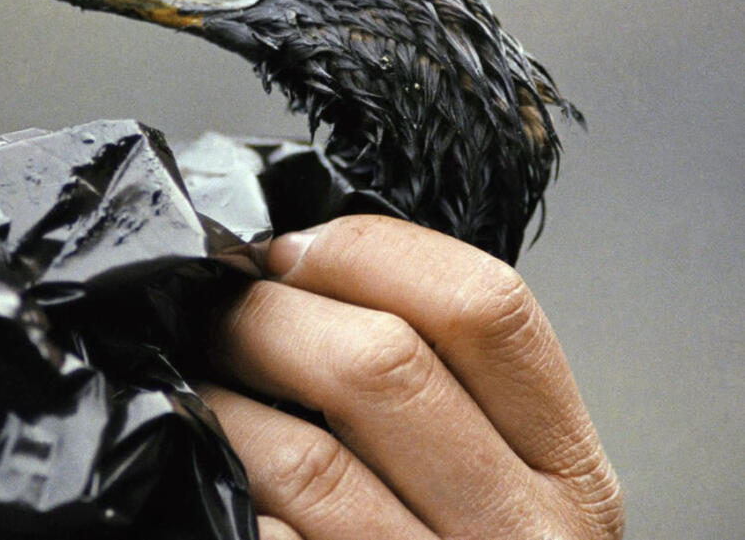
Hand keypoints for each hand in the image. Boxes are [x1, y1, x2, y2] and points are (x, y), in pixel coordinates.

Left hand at [201, 215, 623, 539]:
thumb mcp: (505, 481)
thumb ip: (448, 391)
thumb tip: (305, 269)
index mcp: (569, 471)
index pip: (487, 306)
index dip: (366, 251)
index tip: (288, 248)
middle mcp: (522, 537)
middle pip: (382, 368)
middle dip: (266, 316)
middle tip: (213, 310)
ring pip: (306, 458)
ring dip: (218, 400)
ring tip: (190, 381)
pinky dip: (220, 491)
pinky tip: (203, 468)